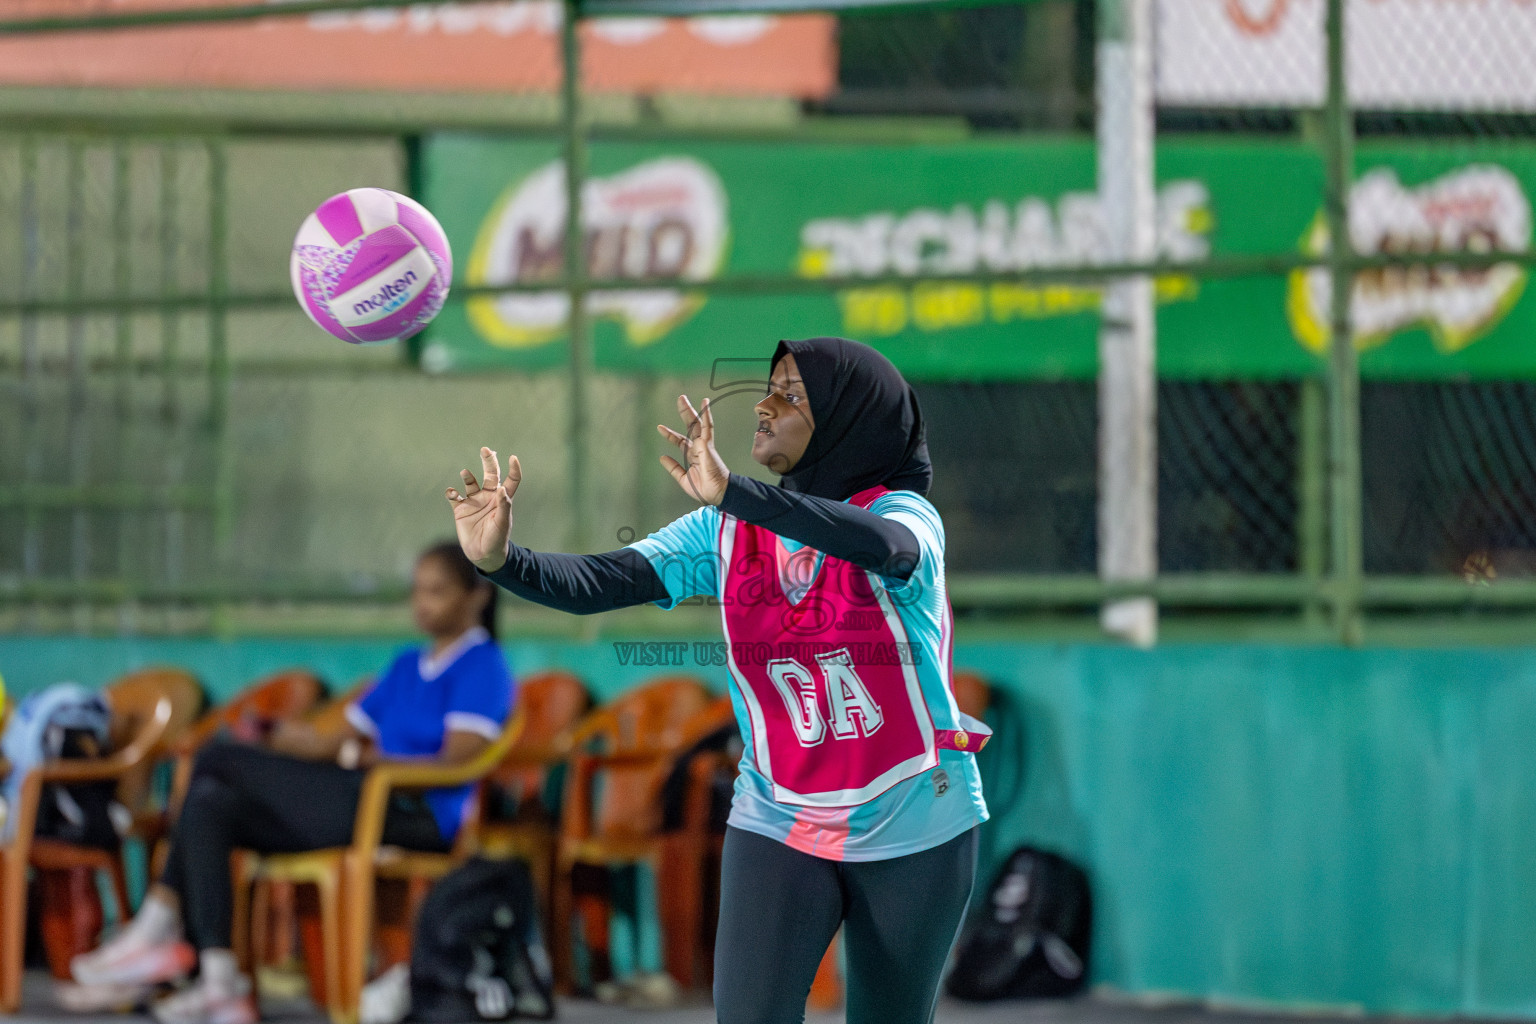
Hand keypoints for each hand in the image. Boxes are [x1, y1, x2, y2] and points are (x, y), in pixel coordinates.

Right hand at [446, 447, 520, 571]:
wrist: (483, 554)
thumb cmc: (497, 539)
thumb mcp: (503, 523)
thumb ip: (503, 506)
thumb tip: (500, 489)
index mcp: (502, 499)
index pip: (511, 480)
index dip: (513, 469)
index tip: (513, 458)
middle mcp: (488, 497)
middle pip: (490, 474)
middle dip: (489, 461)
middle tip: (486, 449)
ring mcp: (474, 502)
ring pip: (470, 482)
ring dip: (468, 476)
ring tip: (465, 474)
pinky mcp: (460, 509)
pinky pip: (454, 496)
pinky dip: (451, 492)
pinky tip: (452, 493)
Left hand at [658, 395, 727, 505]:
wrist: (717, 493)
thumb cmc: (704, 488)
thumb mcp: (683, 478)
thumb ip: (673, 468)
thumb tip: (662, 457)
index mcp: (693, 455)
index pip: (681, 441)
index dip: (670, 435)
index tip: (660, 427)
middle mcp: (699, 447)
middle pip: (691, 426)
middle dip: (684, 413)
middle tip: (680, 399)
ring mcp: (704, 445)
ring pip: (698, 423)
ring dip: (691, 410)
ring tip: (683, 398)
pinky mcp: (708, 445)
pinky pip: (708, 427)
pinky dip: (706, 415)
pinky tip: (704, 404)